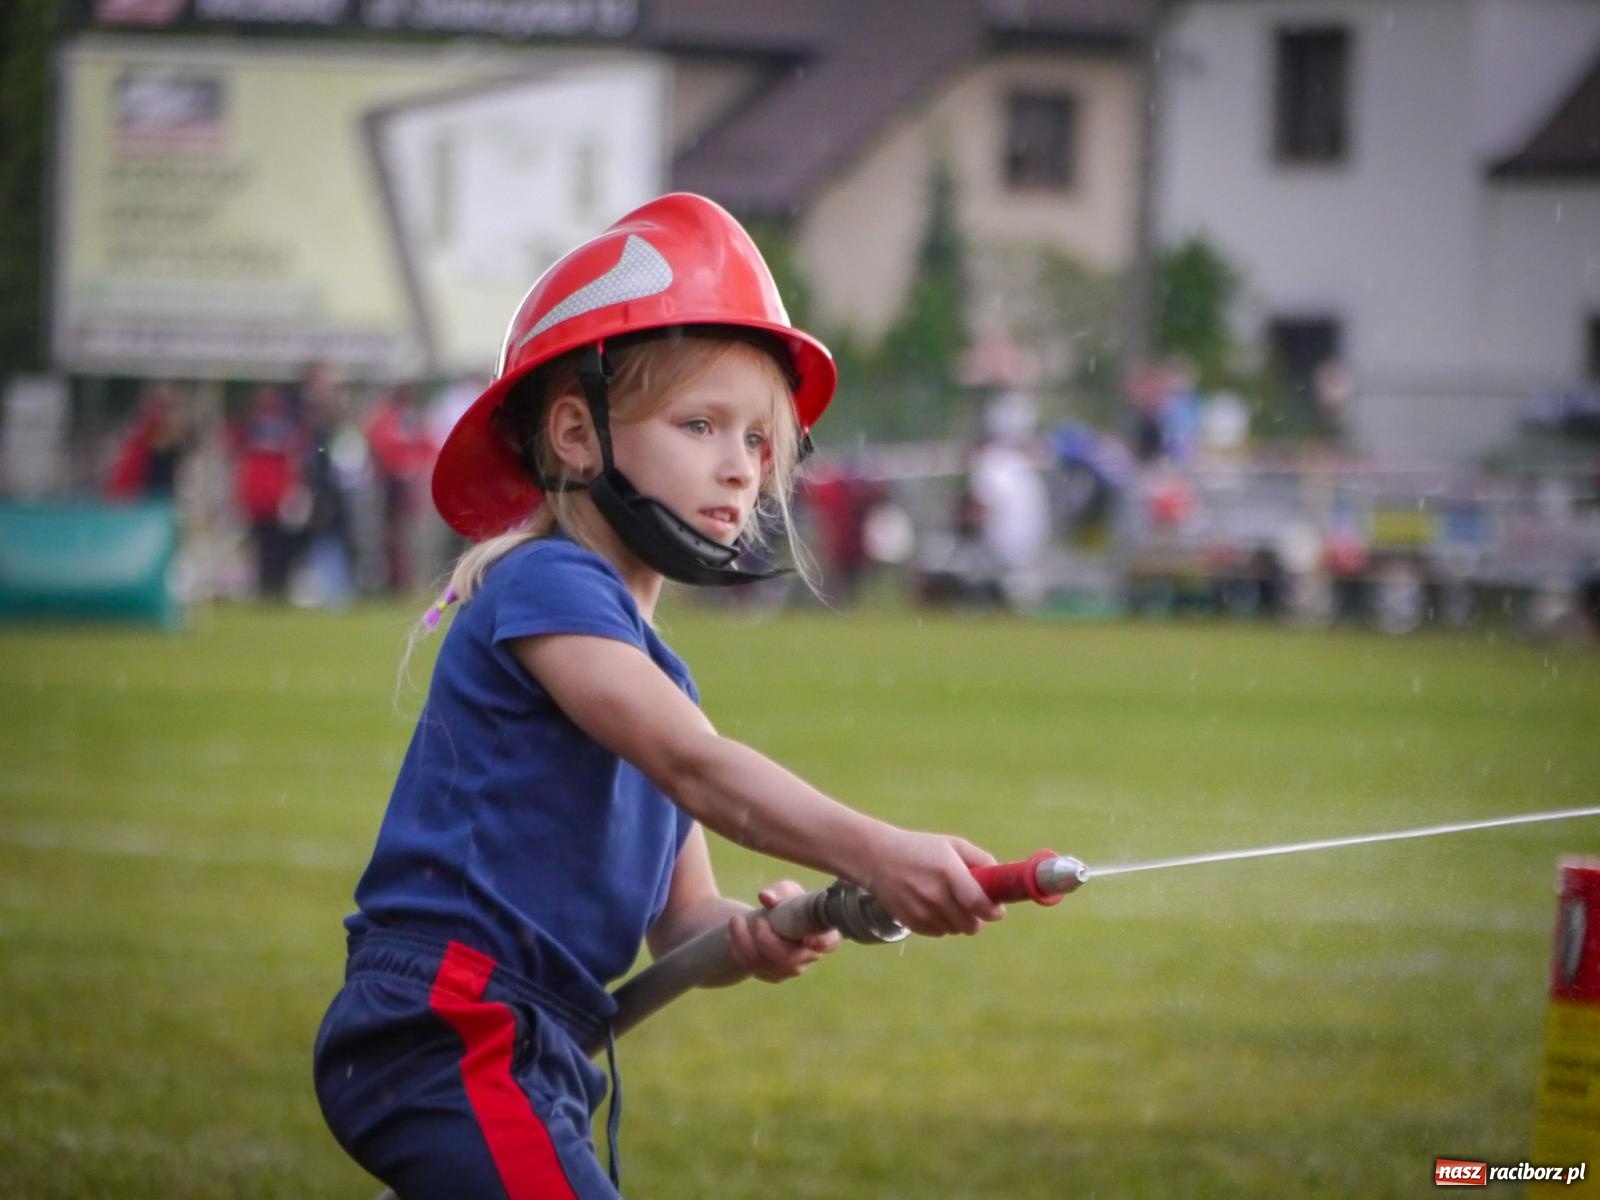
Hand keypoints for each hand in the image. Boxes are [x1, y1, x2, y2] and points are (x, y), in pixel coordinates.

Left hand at [726, 880, 841, 982]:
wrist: (768, 919)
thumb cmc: (785, 902)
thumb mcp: (784, 891)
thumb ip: (778, 892)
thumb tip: (765, 897)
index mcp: (821, 933)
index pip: (829, 943)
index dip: (822, 943)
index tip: (808, 938)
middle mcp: (808, 955)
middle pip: (788, 958)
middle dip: (767, 941)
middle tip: (756, 920)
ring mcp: (789, 968)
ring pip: (767, 965)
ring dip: (745, 943)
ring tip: (735, 920)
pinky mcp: (771, 974)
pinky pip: (753, 968)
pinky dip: (739, 951)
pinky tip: (730, 935)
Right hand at [856, 829, 1005, 936]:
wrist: (877, 858)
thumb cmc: (920, 848)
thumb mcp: (952, 844)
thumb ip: (981, 859)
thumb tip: (1000, 880)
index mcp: (949, 872)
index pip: (979, 904)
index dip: (993, 912)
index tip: (996, 911)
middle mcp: (935, 895)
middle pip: (971, 925)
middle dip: (977, 917)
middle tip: (971, 904)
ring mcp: (922, 912)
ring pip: (955, 930)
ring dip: (958, 920)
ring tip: (947, 900)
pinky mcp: (911, 923)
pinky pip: (939, 932)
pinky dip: (941, 923)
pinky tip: (932, 905)